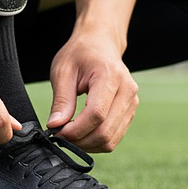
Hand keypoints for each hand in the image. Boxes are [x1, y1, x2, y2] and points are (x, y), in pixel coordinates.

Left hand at [46, 31, 138, 152]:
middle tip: (60, 136)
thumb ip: (61, 100)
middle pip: (105, 131)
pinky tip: (81, 133)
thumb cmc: (80, 54)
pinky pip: (114, 137)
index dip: (75, 129)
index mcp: (111, 76)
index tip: (56, 131)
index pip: (96, 114)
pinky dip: (96, 141)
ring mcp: (132, 103)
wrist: (100, 43)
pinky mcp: (130, 112)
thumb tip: (55, 126)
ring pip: (111, 139)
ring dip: (87, 144)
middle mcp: (127, 91)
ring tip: (69, 134)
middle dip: (80, 140)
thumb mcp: (63, 71)